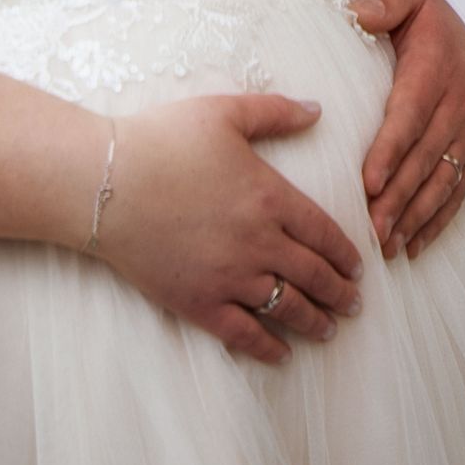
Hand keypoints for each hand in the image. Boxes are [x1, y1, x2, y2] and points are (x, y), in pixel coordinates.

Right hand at [100, 93, 364, 366]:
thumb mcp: (224, 113)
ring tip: (330, 330)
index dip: (346, 254)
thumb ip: (276, 112)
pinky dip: (269, 348)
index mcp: (270, 197)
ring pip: (287, 308)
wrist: (106, 183)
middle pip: (314, 275)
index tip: (359, 267)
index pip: (324, 233)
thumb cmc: (163, 140)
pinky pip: (245, 334)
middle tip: (354, 304)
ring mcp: (230, 277)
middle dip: (340, 293)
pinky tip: (282, 354)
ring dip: (315, 322)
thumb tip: (318, 110)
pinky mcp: (199, 302)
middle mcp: (259, 242)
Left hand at [353, 0, 464, 262]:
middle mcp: (457, 106)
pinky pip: (457, 192)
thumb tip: (355, 13)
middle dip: (398, 196)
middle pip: (426, 158)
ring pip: (442, 182)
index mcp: (436, 69)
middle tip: (370, 228)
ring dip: (415, 216)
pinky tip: (413, 246)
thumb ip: (384, 1)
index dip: (391, 150)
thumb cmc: (429, 19)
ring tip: (387, 245)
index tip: (368, 181)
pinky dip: (437, 222)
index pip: (411, 114)